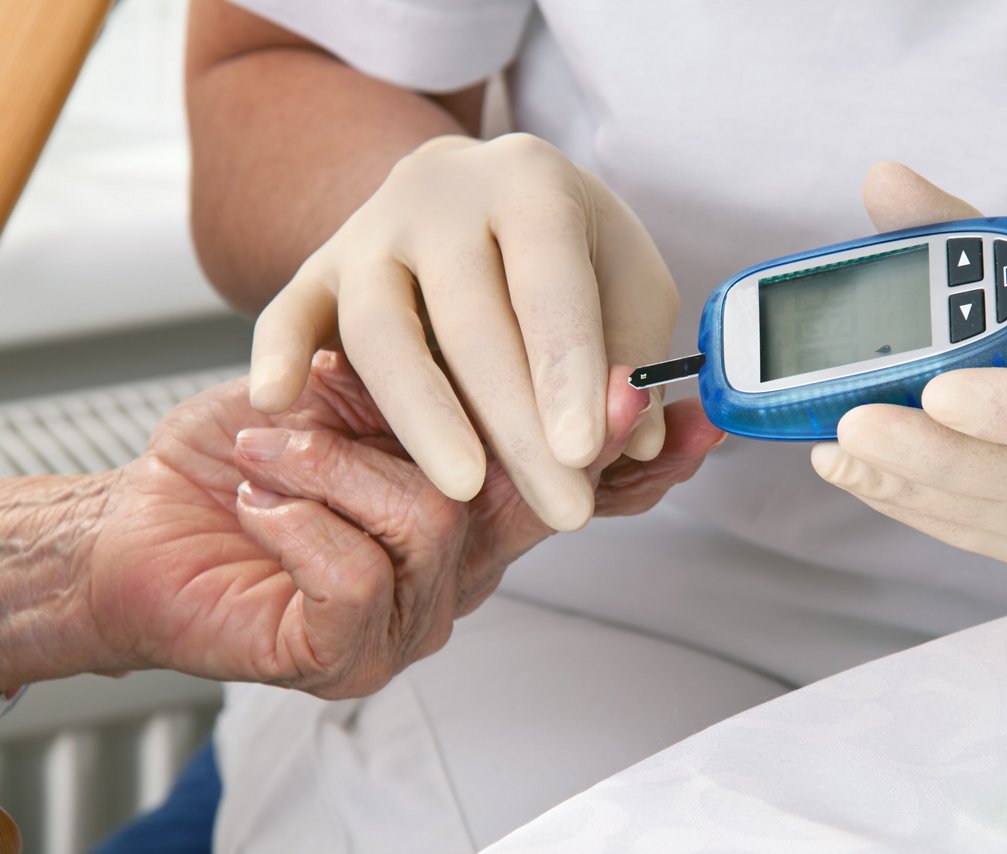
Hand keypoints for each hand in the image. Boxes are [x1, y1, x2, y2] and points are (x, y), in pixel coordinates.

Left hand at [80, 353, 720, 697]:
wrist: (137, 531)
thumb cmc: (242, 459)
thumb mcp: (351, 394)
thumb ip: (437, 387)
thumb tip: (526, 342)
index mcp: (473, 516)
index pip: (581, 494)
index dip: (639, 458)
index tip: (686, 411)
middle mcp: (457, 574)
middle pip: (534, 507)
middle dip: (549, 439)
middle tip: (591, 392)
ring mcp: (407, 622)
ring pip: (433, 531)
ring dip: (344, 469)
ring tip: (272, 449)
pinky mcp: (340, 656)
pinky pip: (356, 589)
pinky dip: (304, 528)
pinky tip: (261, 502)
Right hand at [248, 133, 678, 531]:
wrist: (472, 196)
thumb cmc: (564, 254)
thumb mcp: (628, 284)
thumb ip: (634, 354)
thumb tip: (634, 433)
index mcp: (529, 182)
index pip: (550, 279)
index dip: (568, 369)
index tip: (584, 453)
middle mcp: (440, 193)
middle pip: (469, 318)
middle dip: (517, 426)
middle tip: (564, 510)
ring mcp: (369, 229)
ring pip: (380, 326)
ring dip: (422, 415)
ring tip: (463, 490)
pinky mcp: (316, 266)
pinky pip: (285, 311)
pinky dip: (278, 354)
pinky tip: (278, 400)